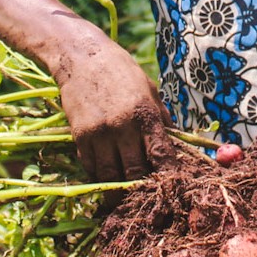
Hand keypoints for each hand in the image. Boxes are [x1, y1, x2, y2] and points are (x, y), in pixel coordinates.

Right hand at [0, 0, 175, 182]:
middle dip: (144, 189)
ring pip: (111, 176)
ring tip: (127, 200)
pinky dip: (101, 175)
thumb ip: (161, 118)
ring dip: (120, 190)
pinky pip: (92, 167)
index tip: (172, 187)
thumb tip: (177, 144)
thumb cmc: (121, 70)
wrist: (79, 56)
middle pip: (137, 173)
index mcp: (145, 113)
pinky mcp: (79, 136)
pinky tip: (108, 178)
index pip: (162, 156)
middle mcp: (122, 126)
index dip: (168, 176)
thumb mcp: (149, 89)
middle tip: (150, 199)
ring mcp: (99, 133)